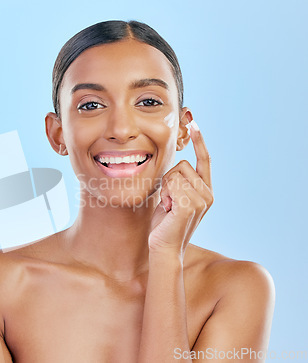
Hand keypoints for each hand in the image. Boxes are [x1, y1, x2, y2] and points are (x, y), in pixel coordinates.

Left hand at [149, 120, 213, 255]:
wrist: (163, 247)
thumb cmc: (164, 223)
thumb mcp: (172, 196)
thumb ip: (177, 181)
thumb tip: (175, 163)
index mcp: (206, 190)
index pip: (204, 160)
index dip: (199, 141)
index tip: (194, 122)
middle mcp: (208, 193)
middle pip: (181, 165)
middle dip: (168, 180)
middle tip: (168, 201)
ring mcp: (202, 200)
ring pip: (174, 174)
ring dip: (165, 189)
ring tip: (168, 207)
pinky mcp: (190, 206)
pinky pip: (172, 184)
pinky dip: (166, 195)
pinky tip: (168, 210)